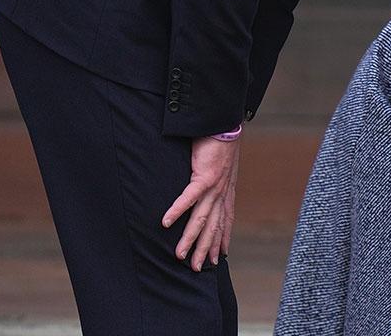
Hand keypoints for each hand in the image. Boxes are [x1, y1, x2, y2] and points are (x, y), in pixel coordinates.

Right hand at [161, 135, 239, 270]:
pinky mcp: (204, 175)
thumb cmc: (218, 142)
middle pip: (213, 226)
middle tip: (199, 268)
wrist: (224, 123)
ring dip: (190, 238)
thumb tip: (202, 190)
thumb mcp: (219, 167)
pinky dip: (177, 210)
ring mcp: (214, 185)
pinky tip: (164, 222)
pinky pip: (188, 197)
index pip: (225, 220)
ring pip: (201, 218)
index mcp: (226, 190)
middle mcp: (222, 191)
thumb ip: (211, 182)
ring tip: (180, 255)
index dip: (222, 239)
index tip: (220, 258)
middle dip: (206, 248)